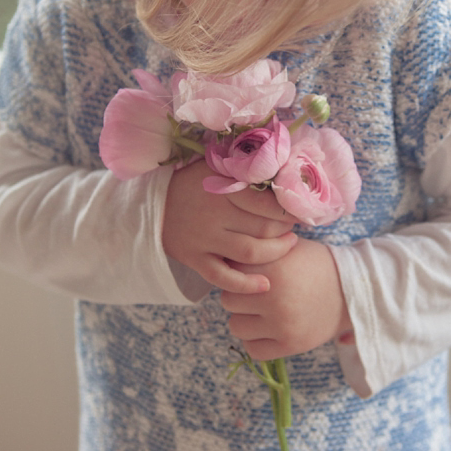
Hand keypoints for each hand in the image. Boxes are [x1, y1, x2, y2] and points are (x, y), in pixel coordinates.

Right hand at [162, 160, 298, 293]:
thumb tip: (282, 170)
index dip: (289, 209)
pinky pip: (223, 277)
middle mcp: (214, 215)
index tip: (298, 209)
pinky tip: (265, 284)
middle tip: (294, 226)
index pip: (267, 203)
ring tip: (288, 245)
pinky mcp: (195, 259)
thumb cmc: (192, 182)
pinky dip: (245, 284)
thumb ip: (244, 168)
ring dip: (276, 252)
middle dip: (286, 229)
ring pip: (250, 253)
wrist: (152, 204)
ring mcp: (204, 239)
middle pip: (264, 228)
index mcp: (222, 188)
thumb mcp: (215, 166)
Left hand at [220, 237, 352, 359]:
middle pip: (228, 300)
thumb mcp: (288, 246)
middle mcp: (274, 296)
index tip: (247, 272)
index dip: (236, 271)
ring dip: (245, 319)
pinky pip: (253, 349)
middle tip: (255, 293)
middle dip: (239, 296)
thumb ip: (259, 250)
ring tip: (261, 312)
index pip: (230, 271)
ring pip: (236, 326)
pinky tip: (268, 329)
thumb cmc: (315, 265)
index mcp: (272, 267)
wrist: (351, 290)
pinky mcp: (290, 344)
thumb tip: (223, 253)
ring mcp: (281, 323)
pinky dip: (256, 341)